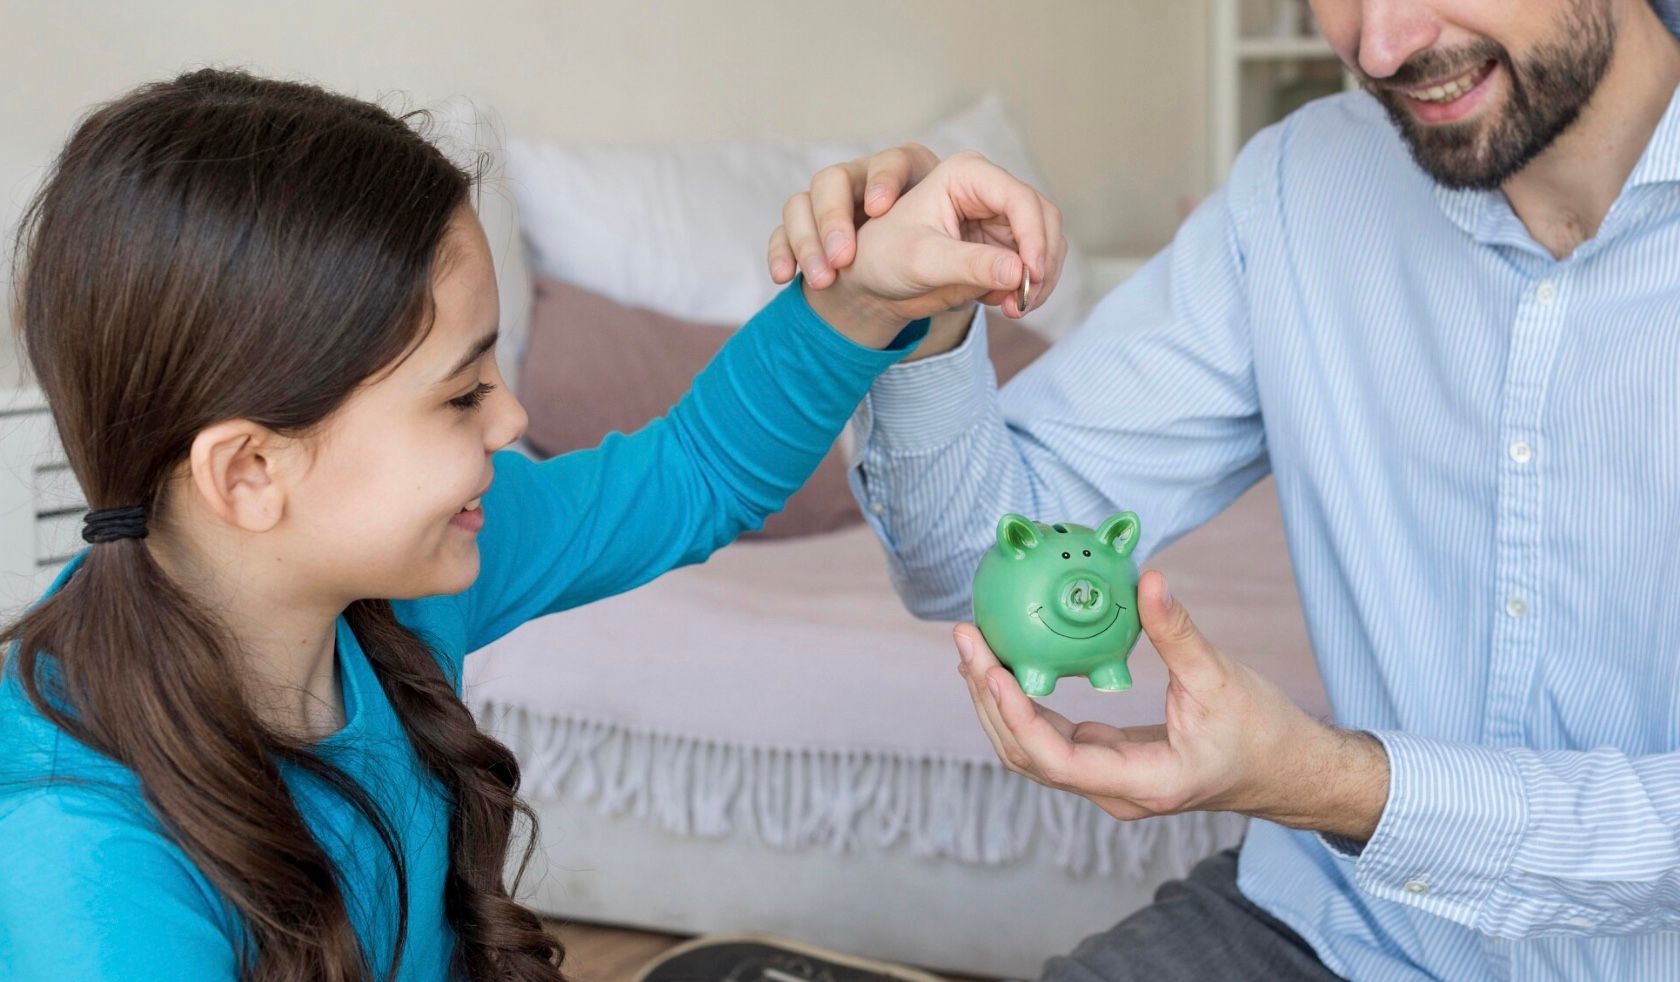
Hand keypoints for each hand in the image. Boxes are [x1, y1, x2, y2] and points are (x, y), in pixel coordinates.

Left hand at [772, 146, 1067, 348]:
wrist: (873, 282)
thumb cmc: (885, 258)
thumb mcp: (924, 261)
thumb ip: (973, 264)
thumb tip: (1021, 273)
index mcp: (966, 175)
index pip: (1019, 198)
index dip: (1033, 236)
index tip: (1031, 276)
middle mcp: (989, 190)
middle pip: (1043, 218)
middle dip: (1041, 260)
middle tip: (1026, 301)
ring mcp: (1000, 219)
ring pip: (1046, 243)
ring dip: (1040, 279)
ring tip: (1015, 309)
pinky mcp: (1003, 247)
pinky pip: (1035, 265)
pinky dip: (1030, 287)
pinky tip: (1006, 305)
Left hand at [954, 570, 1389, 841]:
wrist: (1288, 771)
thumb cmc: (1262, 732)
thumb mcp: (1220, 678)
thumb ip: (1177, 632)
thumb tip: (1148, 579)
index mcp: (1142, 781)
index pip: (1055, 759)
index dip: (1015, 714)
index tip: (989, 668)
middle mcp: (1115, 791)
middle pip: (1028, 755)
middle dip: (990, 699)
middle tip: (967, 641)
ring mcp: (1108, 781)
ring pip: (1033, 751)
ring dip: (999, 702)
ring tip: (974, 650)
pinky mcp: (1109, 763)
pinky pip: (1052, 739)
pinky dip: (1025, 704)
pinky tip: (1009, 665)